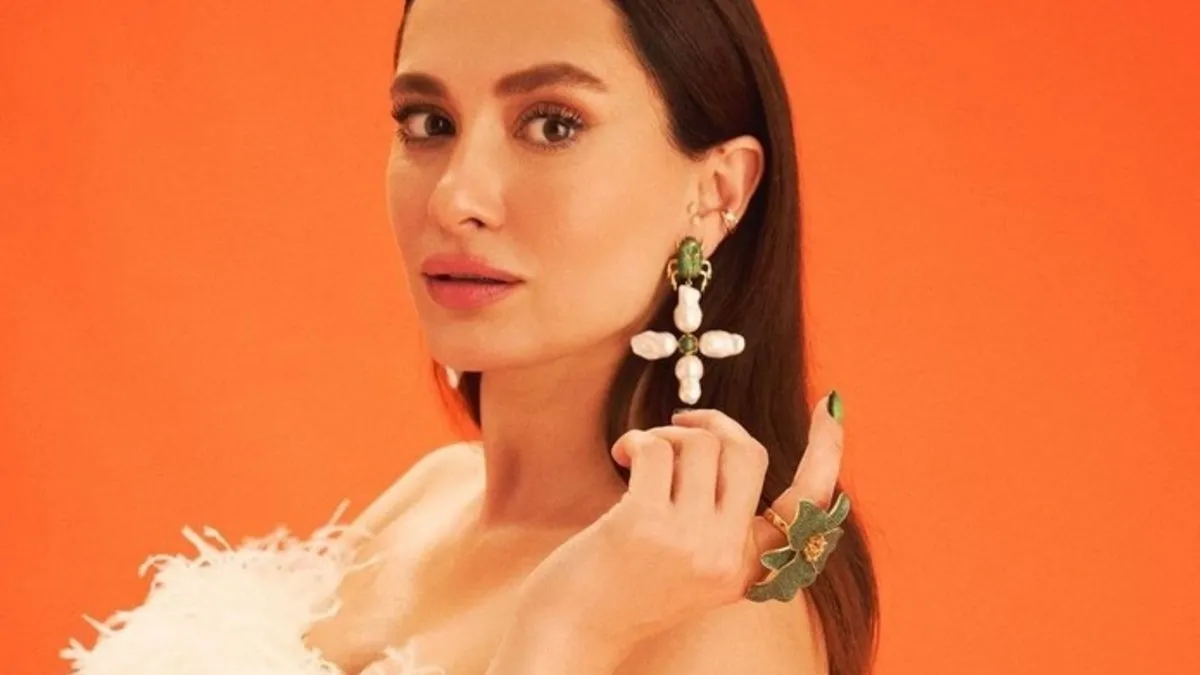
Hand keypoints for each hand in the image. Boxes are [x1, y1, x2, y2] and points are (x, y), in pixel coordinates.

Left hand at [511, 392, 845, 658]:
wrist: (571, 632)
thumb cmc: (623, 589)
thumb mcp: (690, 567)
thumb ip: (717, 522)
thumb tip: (720, 441)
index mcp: (745, 568)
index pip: (807, 506)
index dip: (826, 451)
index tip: (831, 407)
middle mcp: (725, 556)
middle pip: (748, 453)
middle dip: (714, 424)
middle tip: (679, 423)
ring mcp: (688, 541)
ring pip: (700, 444)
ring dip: (664, 434)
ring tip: (638, 454)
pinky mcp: (645, 525)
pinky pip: (657, 449)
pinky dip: (637, 441)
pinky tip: (620, 457)